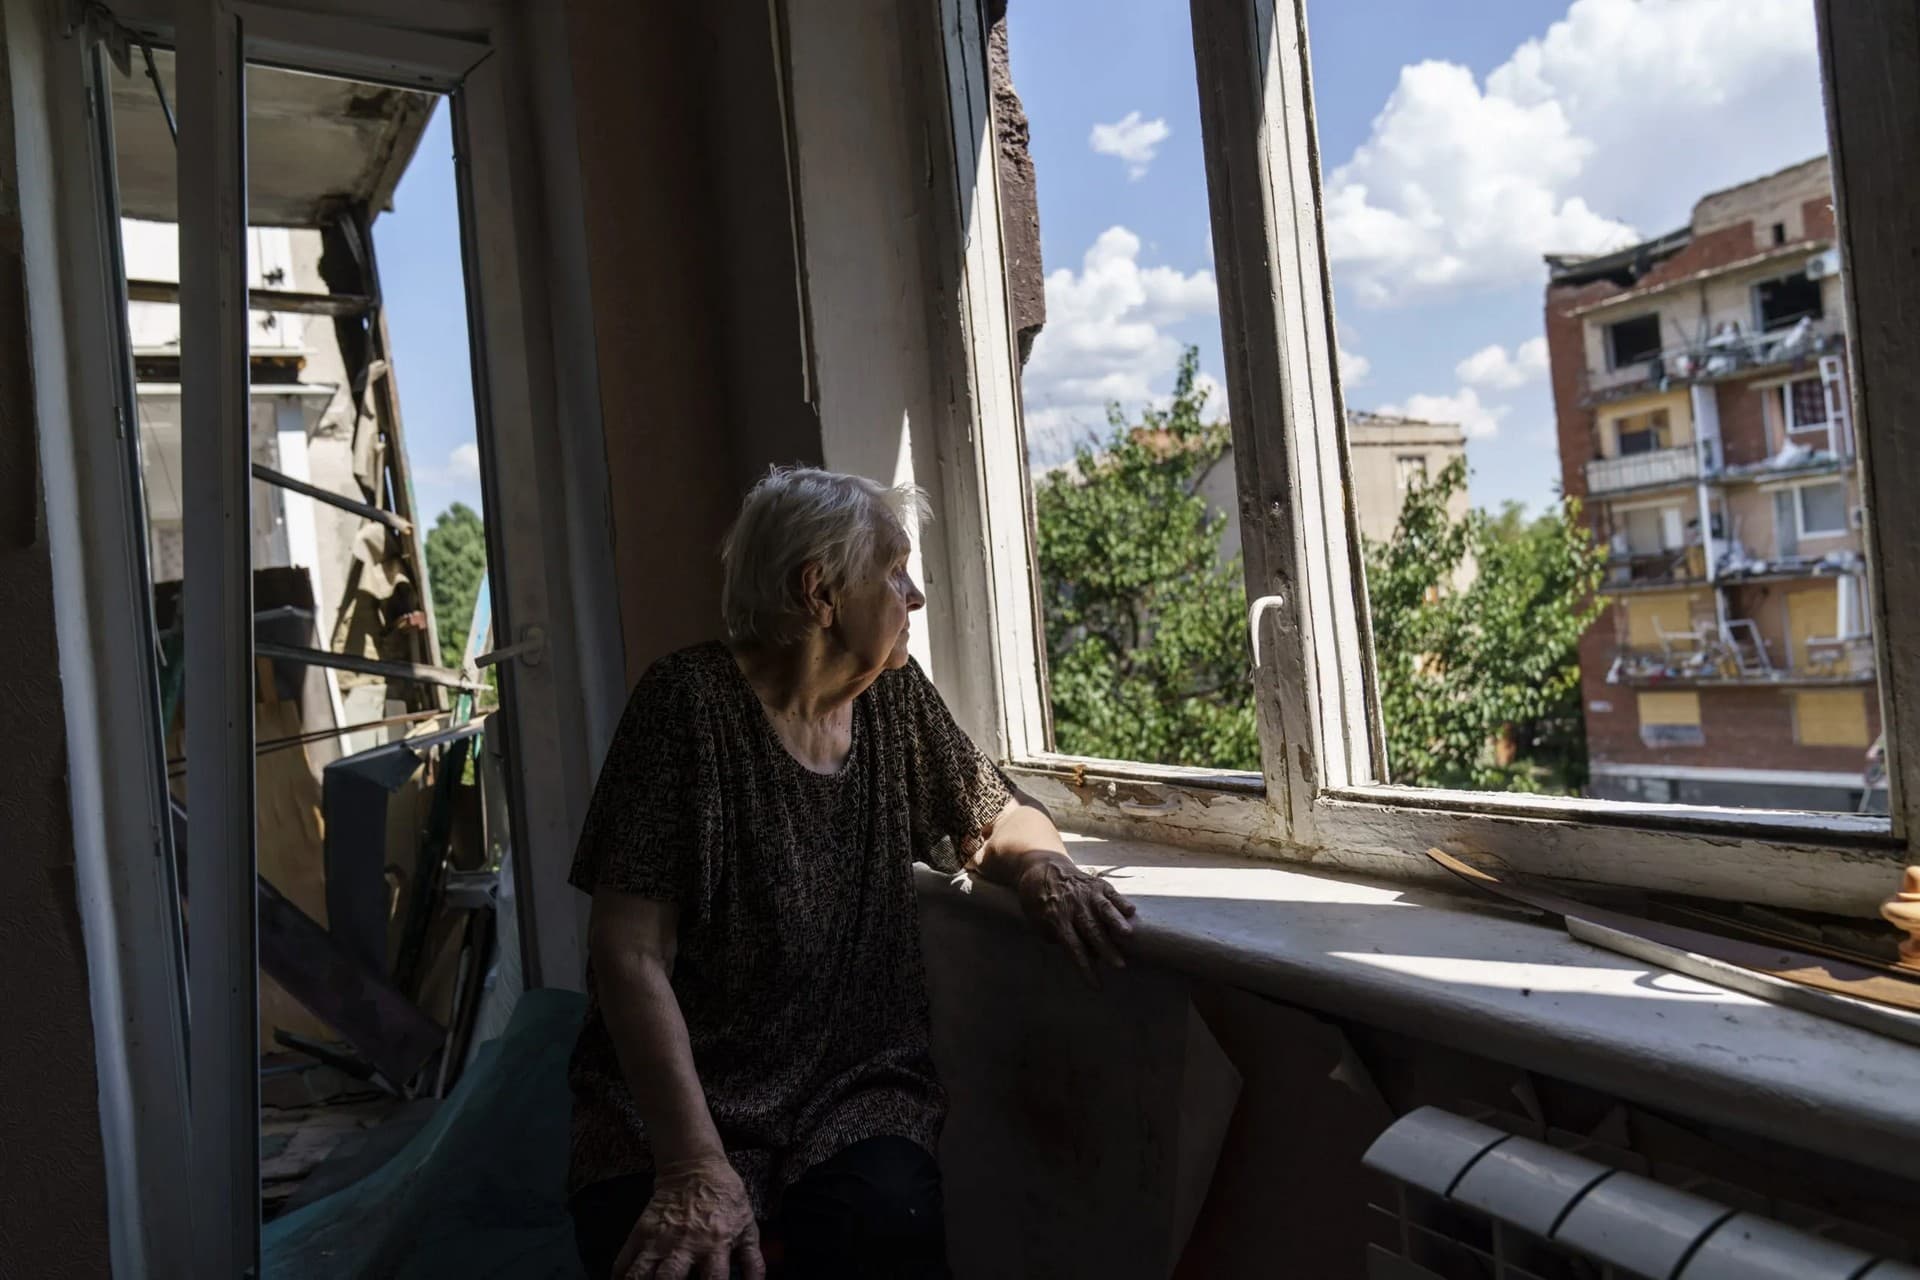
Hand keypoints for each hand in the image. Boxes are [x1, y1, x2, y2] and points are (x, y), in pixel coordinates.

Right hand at [613, 1156, 764, 1279]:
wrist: (695, 1168)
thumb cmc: (725, 1199)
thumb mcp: (747, 1228)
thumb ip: (753, 1263)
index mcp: (716, 1243)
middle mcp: (685, 1243)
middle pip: (668, 1279)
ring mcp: (660, 1239)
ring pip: (640, 1274)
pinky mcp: (641, 1232)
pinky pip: (623, 1261)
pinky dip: (620, 1278)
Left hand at [1013, 855, 1136, 985]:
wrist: (1042, 868)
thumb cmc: (1040, 903)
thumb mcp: (1039, 923)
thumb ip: (1058, 939)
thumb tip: (1084, 956)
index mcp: (1057, 919)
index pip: (1073, 948)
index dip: (1085, 967)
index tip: (1097, 985)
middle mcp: (1073, 906)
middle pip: (1091, 930)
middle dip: (1106, 948)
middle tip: (1119, 965)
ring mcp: (1086, 893)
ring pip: (1102, 909)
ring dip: (1115, 922)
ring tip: (1128, 934)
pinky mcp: (1097, 884)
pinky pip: (1110, 893)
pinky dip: (1120, 901)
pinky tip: (1131, 910)